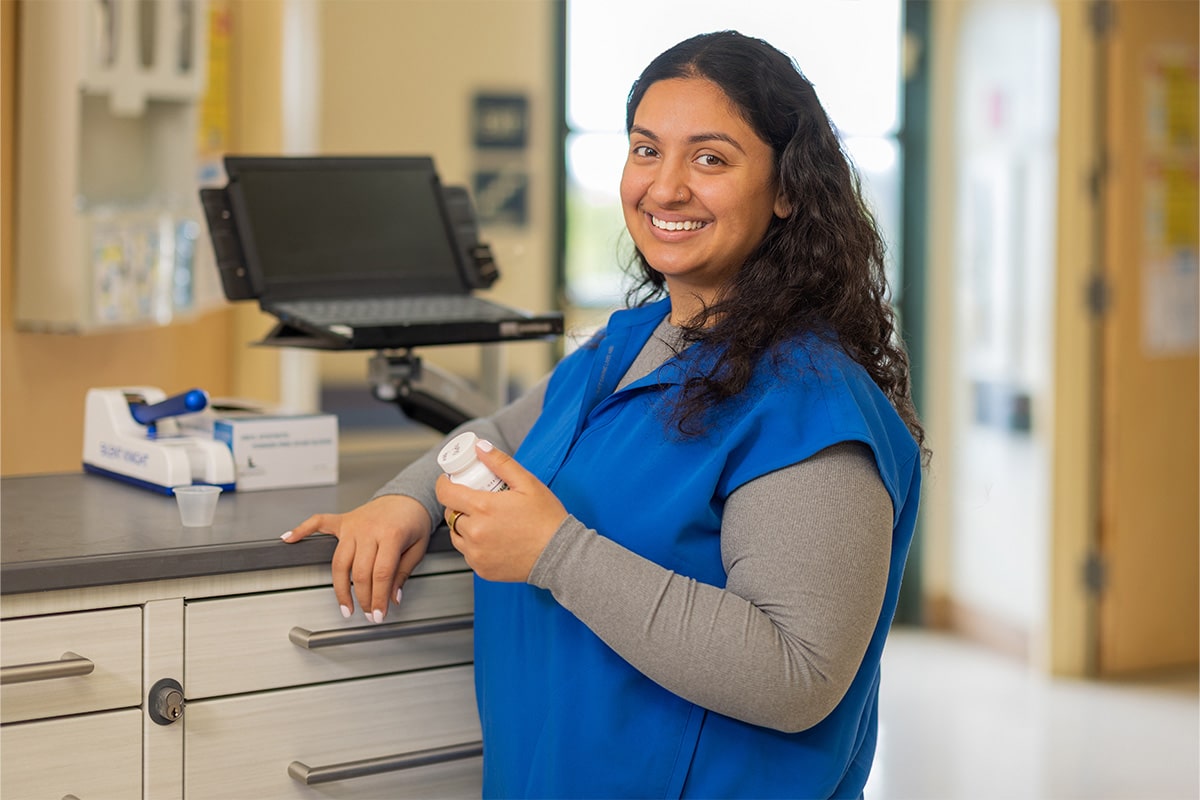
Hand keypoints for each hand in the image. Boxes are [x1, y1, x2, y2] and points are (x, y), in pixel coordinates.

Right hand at [282, 494, 431, 621]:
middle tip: (368, 614)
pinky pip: (318, 523)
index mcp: (391, 534)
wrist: (408, 496)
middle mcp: (369, 529)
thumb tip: (393, 598)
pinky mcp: (343, 521)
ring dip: (340, 588)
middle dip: (363, 599)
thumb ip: (403, 573)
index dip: (379, 598)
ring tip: (345, 606)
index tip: (379, 614)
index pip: (381, 574)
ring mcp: (353, 525)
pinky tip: (289, 539)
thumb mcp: (417, 548)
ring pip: (339, 561)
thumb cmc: (413, 521)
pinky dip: (302, 530)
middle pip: (359, 572)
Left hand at [436, 439, 566, 581]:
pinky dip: (475, 545)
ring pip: (457, 534)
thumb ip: (501, 462)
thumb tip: (480, 447)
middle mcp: (475, 532)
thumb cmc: (547, 520)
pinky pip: (468, 553)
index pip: (445, 493)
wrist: (560, 555)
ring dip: (465, 525)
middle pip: (451, 513)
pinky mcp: (482, 569)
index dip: (445, 483)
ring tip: (487, 521)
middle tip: (479, 501)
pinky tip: (494, 539)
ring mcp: (476, 553)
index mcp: (483, 508)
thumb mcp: (528, 483)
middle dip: (460, 504)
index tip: (451, 481)